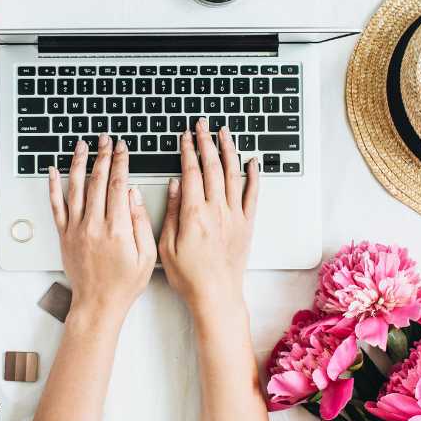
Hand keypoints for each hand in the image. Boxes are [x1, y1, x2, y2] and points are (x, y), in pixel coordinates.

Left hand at [48, 134, 156, 319]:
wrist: (98, 304)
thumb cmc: (125, 284)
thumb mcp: (147, 256)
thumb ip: (140, 222)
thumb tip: (133, 194)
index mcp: (117, 229)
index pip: (118, 185)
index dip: (120, 162)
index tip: (122, 148)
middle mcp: (94, 225)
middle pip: (97, 181)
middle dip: (102, 156)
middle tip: (105, 139)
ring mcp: (76, 229)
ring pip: (75, 188)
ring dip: (79, 163)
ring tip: (82, 145)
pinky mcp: (64, 235)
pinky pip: (56, 206)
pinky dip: (53, 186)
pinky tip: (53, 171)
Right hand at [159, 118, 258, 316]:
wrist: (216, 295)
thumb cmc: (189, 276)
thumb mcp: (167, 245)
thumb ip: (172, 211)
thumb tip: (175, 184)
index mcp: (194, 214)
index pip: (191, 172)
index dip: (187, 150)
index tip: (185, 136)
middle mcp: (217, 211)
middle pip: (212, 167)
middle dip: (206, 142)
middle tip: (202, 125)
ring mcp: (234, 216)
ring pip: (233, 174)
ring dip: (228, 150)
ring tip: (224, 133)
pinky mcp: (246, 224)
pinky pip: (253, 194)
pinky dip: (253, 175)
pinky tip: (252, 161)